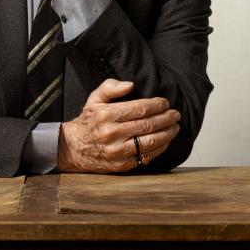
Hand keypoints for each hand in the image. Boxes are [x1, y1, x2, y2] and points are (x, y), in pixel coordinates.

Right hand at [56, 79, 181, 172]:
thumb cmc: (89, 121)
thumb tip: (130, 85)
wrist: (74, 148)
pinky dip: (159, 148)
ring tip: (175, 127)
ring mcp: (117, 151)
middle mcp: (112, 133)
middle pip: (147, 125)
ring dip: (167, 134)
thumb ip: (110, 87)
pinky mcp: (121, 165)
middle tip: (175, 114)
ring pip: (150, 142)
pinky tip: (165, 141)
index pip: (139, 108)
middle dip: (166, 118)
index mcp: (106, 115)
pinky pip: (146, 156)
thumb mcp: (94, 99)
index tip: (165, 103)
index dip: (156, 105)